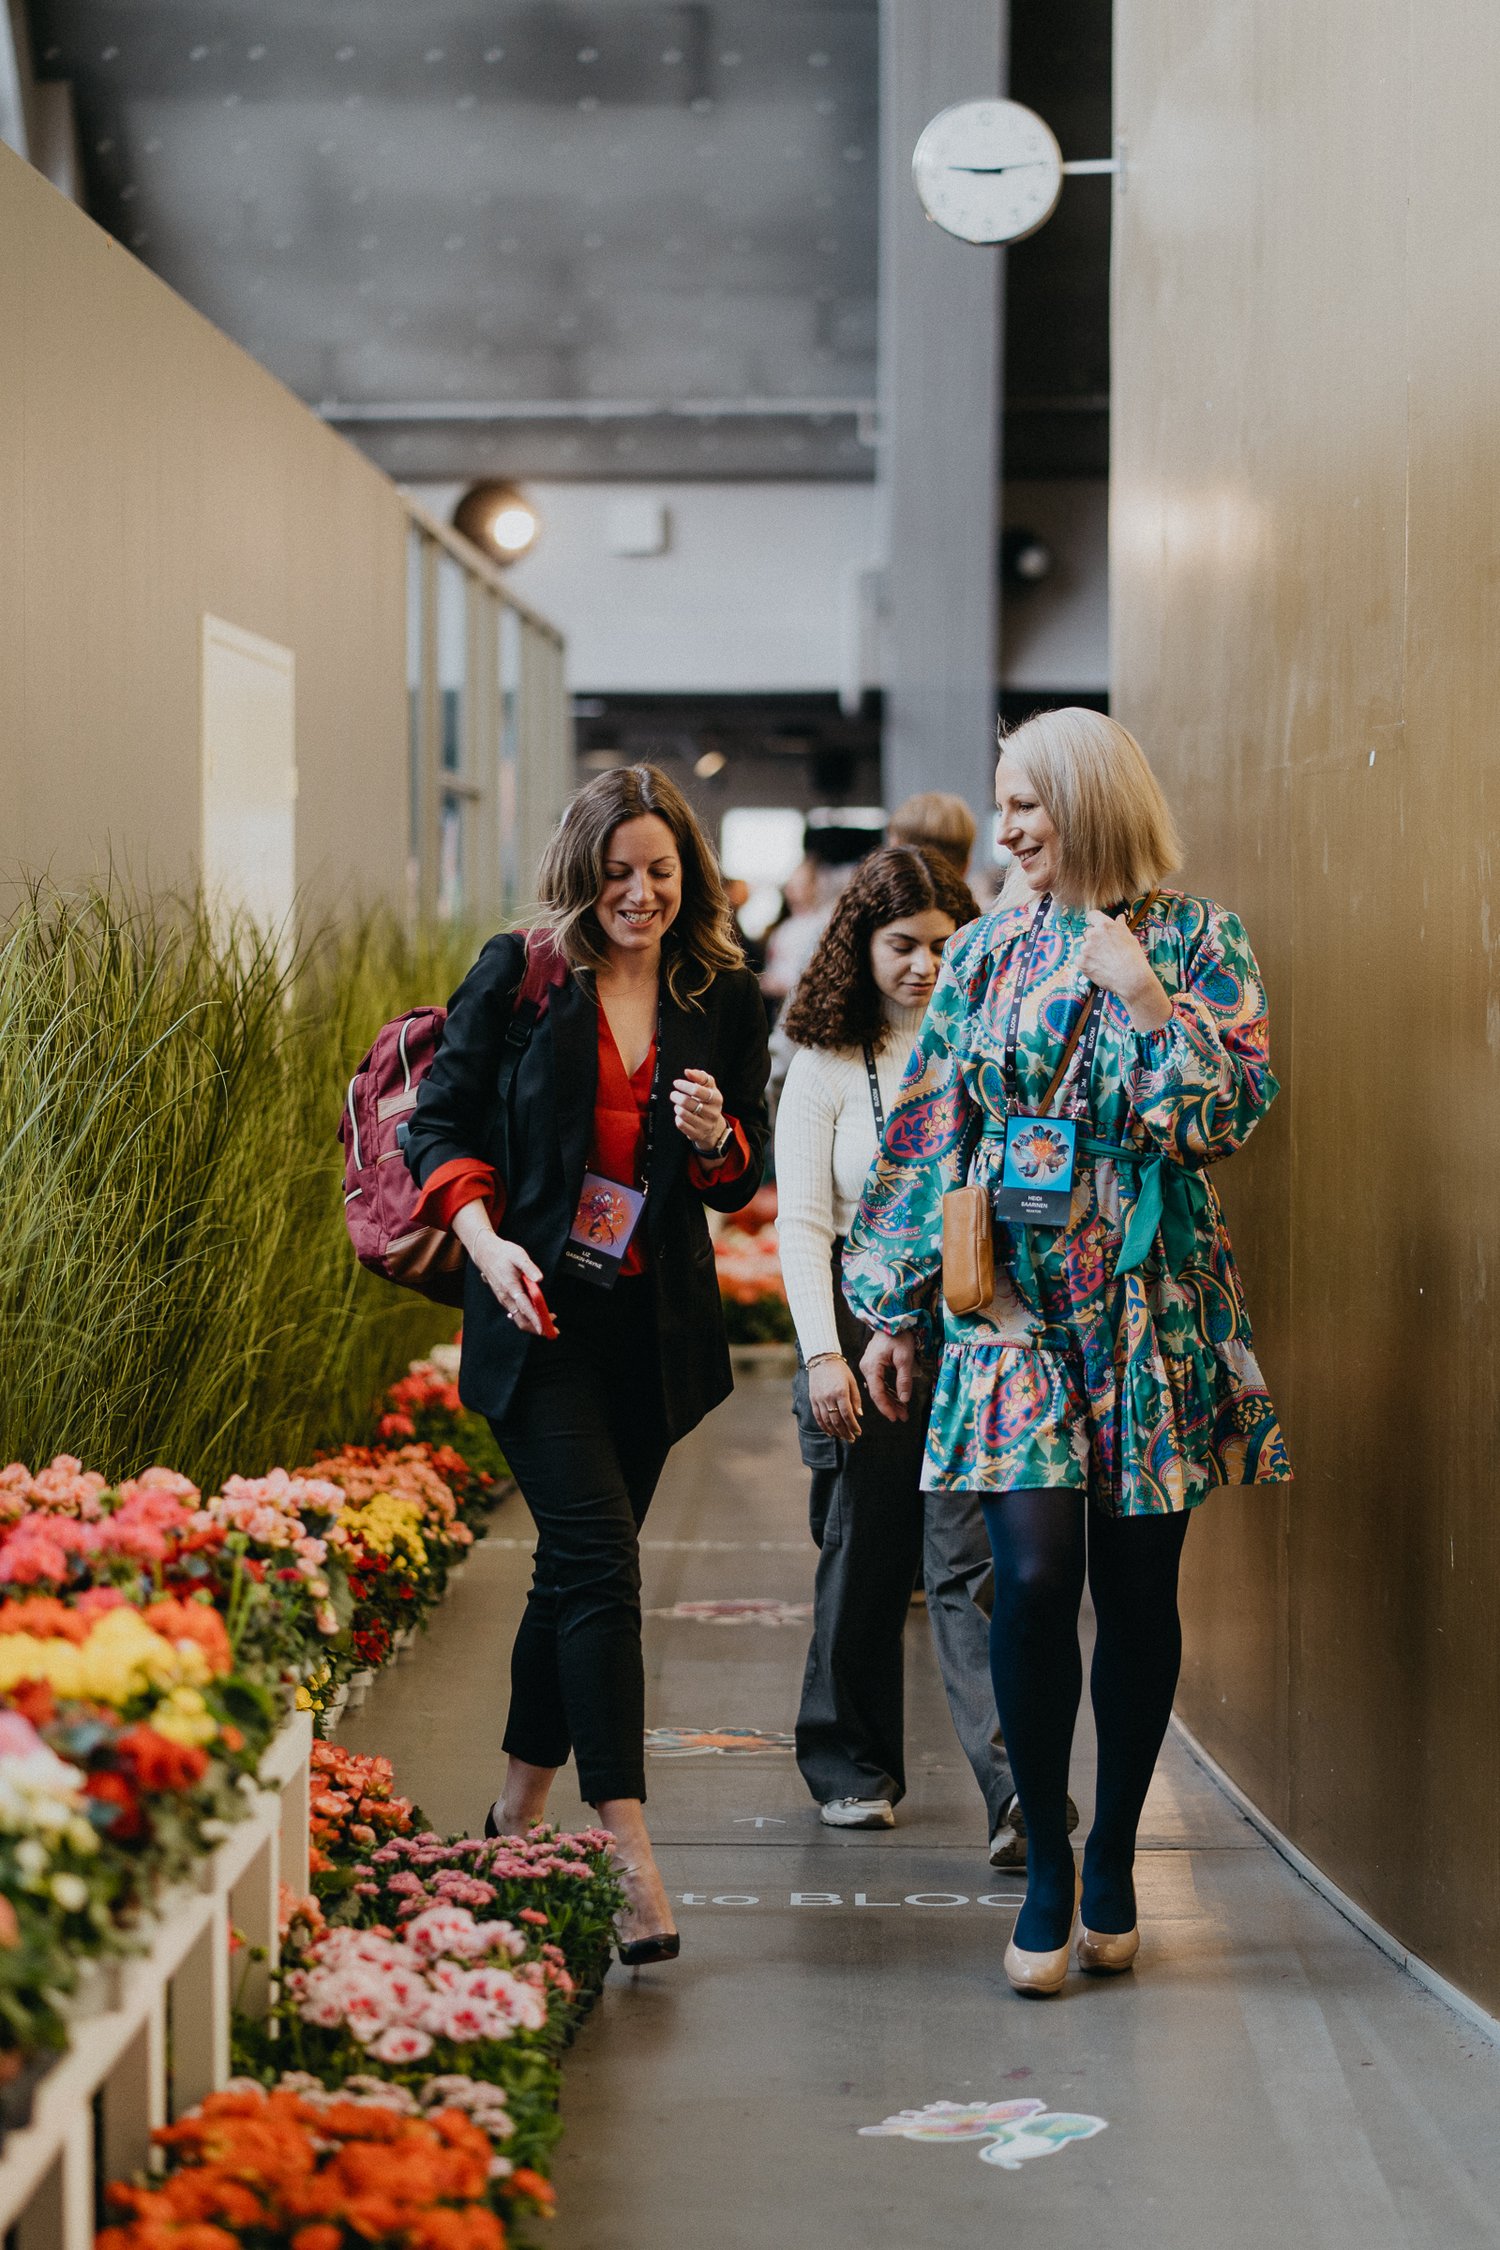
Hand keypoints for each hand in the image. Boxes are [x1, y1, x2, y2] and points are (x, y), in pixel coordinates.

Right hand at [474, 1235, 550, 1335]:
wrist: (485, 1253)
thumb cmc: (503, 1253)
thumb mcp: (518, 1255)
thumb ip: (529, 1268)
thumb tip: (539, 1279)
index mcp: (511, 1288)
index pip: (525, 1308)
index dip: (535, 1320)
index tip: (544, 1328)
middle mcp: (506, 1298)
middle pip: (521, 1320)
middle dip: (538, 1327)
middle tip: (554, 1329)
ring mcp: (504, 1300)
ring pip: (519, 1318)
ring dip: (534, 1323)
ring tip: (550, 1321)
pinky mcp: (504, 1299)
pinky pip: (516, 1313)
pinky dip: (528, 1317)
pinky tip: (539, 1314)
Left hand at [671, 1067, 726, 1151]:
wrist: (715, 1127)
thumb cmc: (709, 1103)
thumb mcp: (710, 1088)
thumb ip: (700, 1077)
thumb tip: (688, 1071)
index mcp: (716, 1098)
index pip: (697, 1090)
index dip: (684, 1085)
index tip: (677, 1083)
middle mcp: (712, 1112)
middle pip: (688, 1102)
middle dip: (677, 1096)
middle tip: (674, 1094)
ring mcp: (705, 1125)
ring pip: (683, 1114)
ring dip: (677, 1107)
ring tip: (678, 1105)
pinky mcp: (697, 1134)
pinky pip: (681, 1125)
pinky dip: (678, 1118)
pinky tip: (680, 1115)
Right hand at [808, 1357, 862, 1441]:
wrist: (822, 1359)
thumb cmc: (840, 1370)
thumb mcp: (852, 1381)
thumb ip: (856, 1399)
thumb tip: (859, 1416)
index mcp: (840, 1392)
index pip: (847, 1414)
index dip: (853, 1426)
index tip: (858, 1432)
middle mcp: (828, 1397)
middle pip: (836, 1420)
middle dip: (845, 1432)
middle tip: (852, 1439)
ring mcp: (819, 1399)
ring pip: (826, 1420)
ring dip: (835, 1431)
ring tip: (843, 1437)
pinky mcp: (813, 1399)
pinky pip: (818, 1416)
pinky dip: (824, 1426)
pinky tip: (830, 1432)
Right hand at [860, 1330, 917, 1422]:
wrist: (893, 1319)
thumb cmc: (899, 1336)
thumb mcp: (905, 1358)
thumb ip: (903, 1380)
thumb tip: (904, 1399)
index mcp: (871, 1367)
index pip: (877, 1393)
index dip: (886, 1408)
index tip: (895, 1418)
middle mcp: (866, 1368)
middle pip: (877, 1393)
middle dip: (890, 1406)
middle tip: (903, 1417)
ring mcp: (869, 1366)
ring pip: (879, 1388)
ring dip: (891, 1400)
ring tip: (903, 1411)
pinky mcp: (874, 1365)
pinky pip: (880, 1382)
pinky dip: (889, 1391)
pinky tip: (898, 1399)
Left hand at [1078, 911, 1171, 1032]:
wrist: (1131, 978)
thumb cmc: (1133, 957)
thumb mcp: (1129, 937)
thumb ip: (1120, 926)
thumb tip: (1119, 917)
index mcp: (1105, 925)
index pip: (1092, 915)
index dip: (1094, 921)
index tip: (1095, 926)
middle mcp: (1093, 934)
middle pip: (1088, 932)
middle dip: (1094, 939)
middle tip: (1105, 950)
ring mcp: (1086, 948)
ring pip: (1084, 947)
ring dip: (1090, 952)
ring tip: (1104, 961)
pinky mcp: (1081, 962)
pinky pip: (1079, 960)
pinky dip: (1086, 964)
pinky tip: (1098, 968)